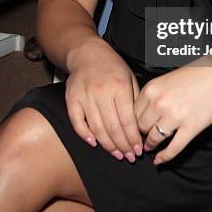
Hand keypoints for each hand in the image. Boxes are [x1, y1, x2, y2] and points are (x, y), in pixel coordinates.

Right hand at [65, 40, 143, 161]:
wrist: (87, 53)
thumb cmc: (112, 67)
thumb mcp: (130, 77)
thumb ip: (134, 100)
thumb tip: (140, 126)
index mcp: (119, 86)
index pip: (127, 119)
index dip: (133, 138)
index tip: (138, 150)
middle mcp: (102, 92)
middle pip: (113, 127)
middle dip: (123, 146)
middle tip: (129, 157)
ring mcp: (85, 96)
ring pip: (97, 128)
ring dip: (108, 145)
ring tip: (117, 154)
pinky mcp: (71, 99)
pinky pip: (77, 122)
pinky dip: (85, 135)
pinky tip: (95, 143)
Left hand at [133, 64, 211, 165]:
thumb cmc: (195, 74)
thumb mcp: (165, 80)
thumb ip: (153, 96)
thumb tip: (143, 114)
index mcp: (152, 89)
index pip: (134, 112)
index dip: (135, 121)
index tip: (137, 127)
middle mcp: (160, 103)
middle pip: (141, 126)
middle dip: (142, 133)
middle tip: (143, 137)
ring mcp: (175, 116)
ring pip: (154, 138)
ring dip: (151, 145)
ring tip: (150, 147)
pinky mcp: (190, 127)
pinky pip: (173, 148)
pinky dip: (165, 157)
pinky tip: (159, 160)